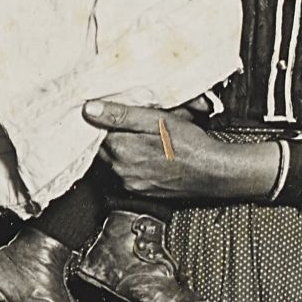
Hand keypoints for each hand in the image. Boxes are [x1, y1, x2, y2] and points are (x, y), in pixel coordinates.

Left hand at [83, 101, 279, 201]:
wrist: (214, 172)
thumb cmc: (190, 144)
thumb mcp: (157, 119)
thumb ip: (121, 114)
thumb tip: (88, 109)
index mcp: (122, 149)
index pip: (96, 132)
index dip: (107, 121)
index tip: (121, 115)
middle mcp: (121, 170)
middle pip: (105, 147)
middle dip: (116, 135)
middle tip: (139, 126)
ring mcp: (131, 183)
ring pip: (116, 161)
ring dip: (126, 149)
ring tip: (149, 141)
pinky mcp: (141, 192)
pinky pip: (128, 174)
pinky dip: (135, 164)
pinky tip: (153, 156)